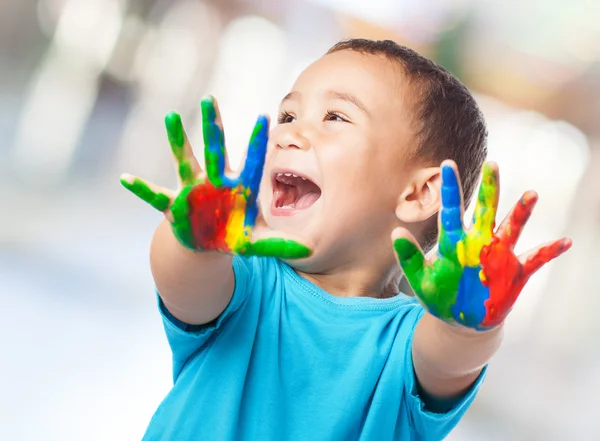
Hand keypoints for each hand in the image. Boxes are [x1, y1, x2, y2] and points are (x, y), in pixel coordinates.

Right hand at [120, 96, 310, 258]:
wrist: (206, 242)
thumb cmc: (233, 234)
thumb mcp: (256, 241)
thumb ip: (280, 245)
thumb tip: (310, 251)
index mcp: (238, 187)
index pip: (251, 161)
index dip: (256, 142)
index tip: (264, 117)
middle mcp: (215, 182)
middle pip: (214, 150)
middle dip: (213, 127)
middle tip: (210, 98)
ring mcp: (193, 190)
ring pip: (184, 161)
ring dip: (177, 140)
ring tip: (171, 117)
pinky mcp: (174, 205)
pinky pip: (155, 196)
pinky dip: (142, 190)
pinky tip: (126, 179)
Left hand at [393, 161, 570, 329]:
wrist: (462, 323)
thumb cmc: (440, 298)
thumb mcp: (421, 280)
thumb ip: (409, 258)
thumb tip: (395, 232)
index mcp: (455, 242)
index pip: (452, 211)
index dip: (451, 189)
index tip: (448, 164)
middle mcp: (479, 242)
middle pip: (485, 210)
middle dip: (489, 188)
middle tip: (492, 163)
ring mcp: (499, 255)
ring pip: (511, 227)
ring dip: (521, 212)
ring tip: (531, 194)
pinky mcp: (515, 272)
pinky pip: (536, 258)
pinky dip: (550, 250)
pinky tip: (565, 242)